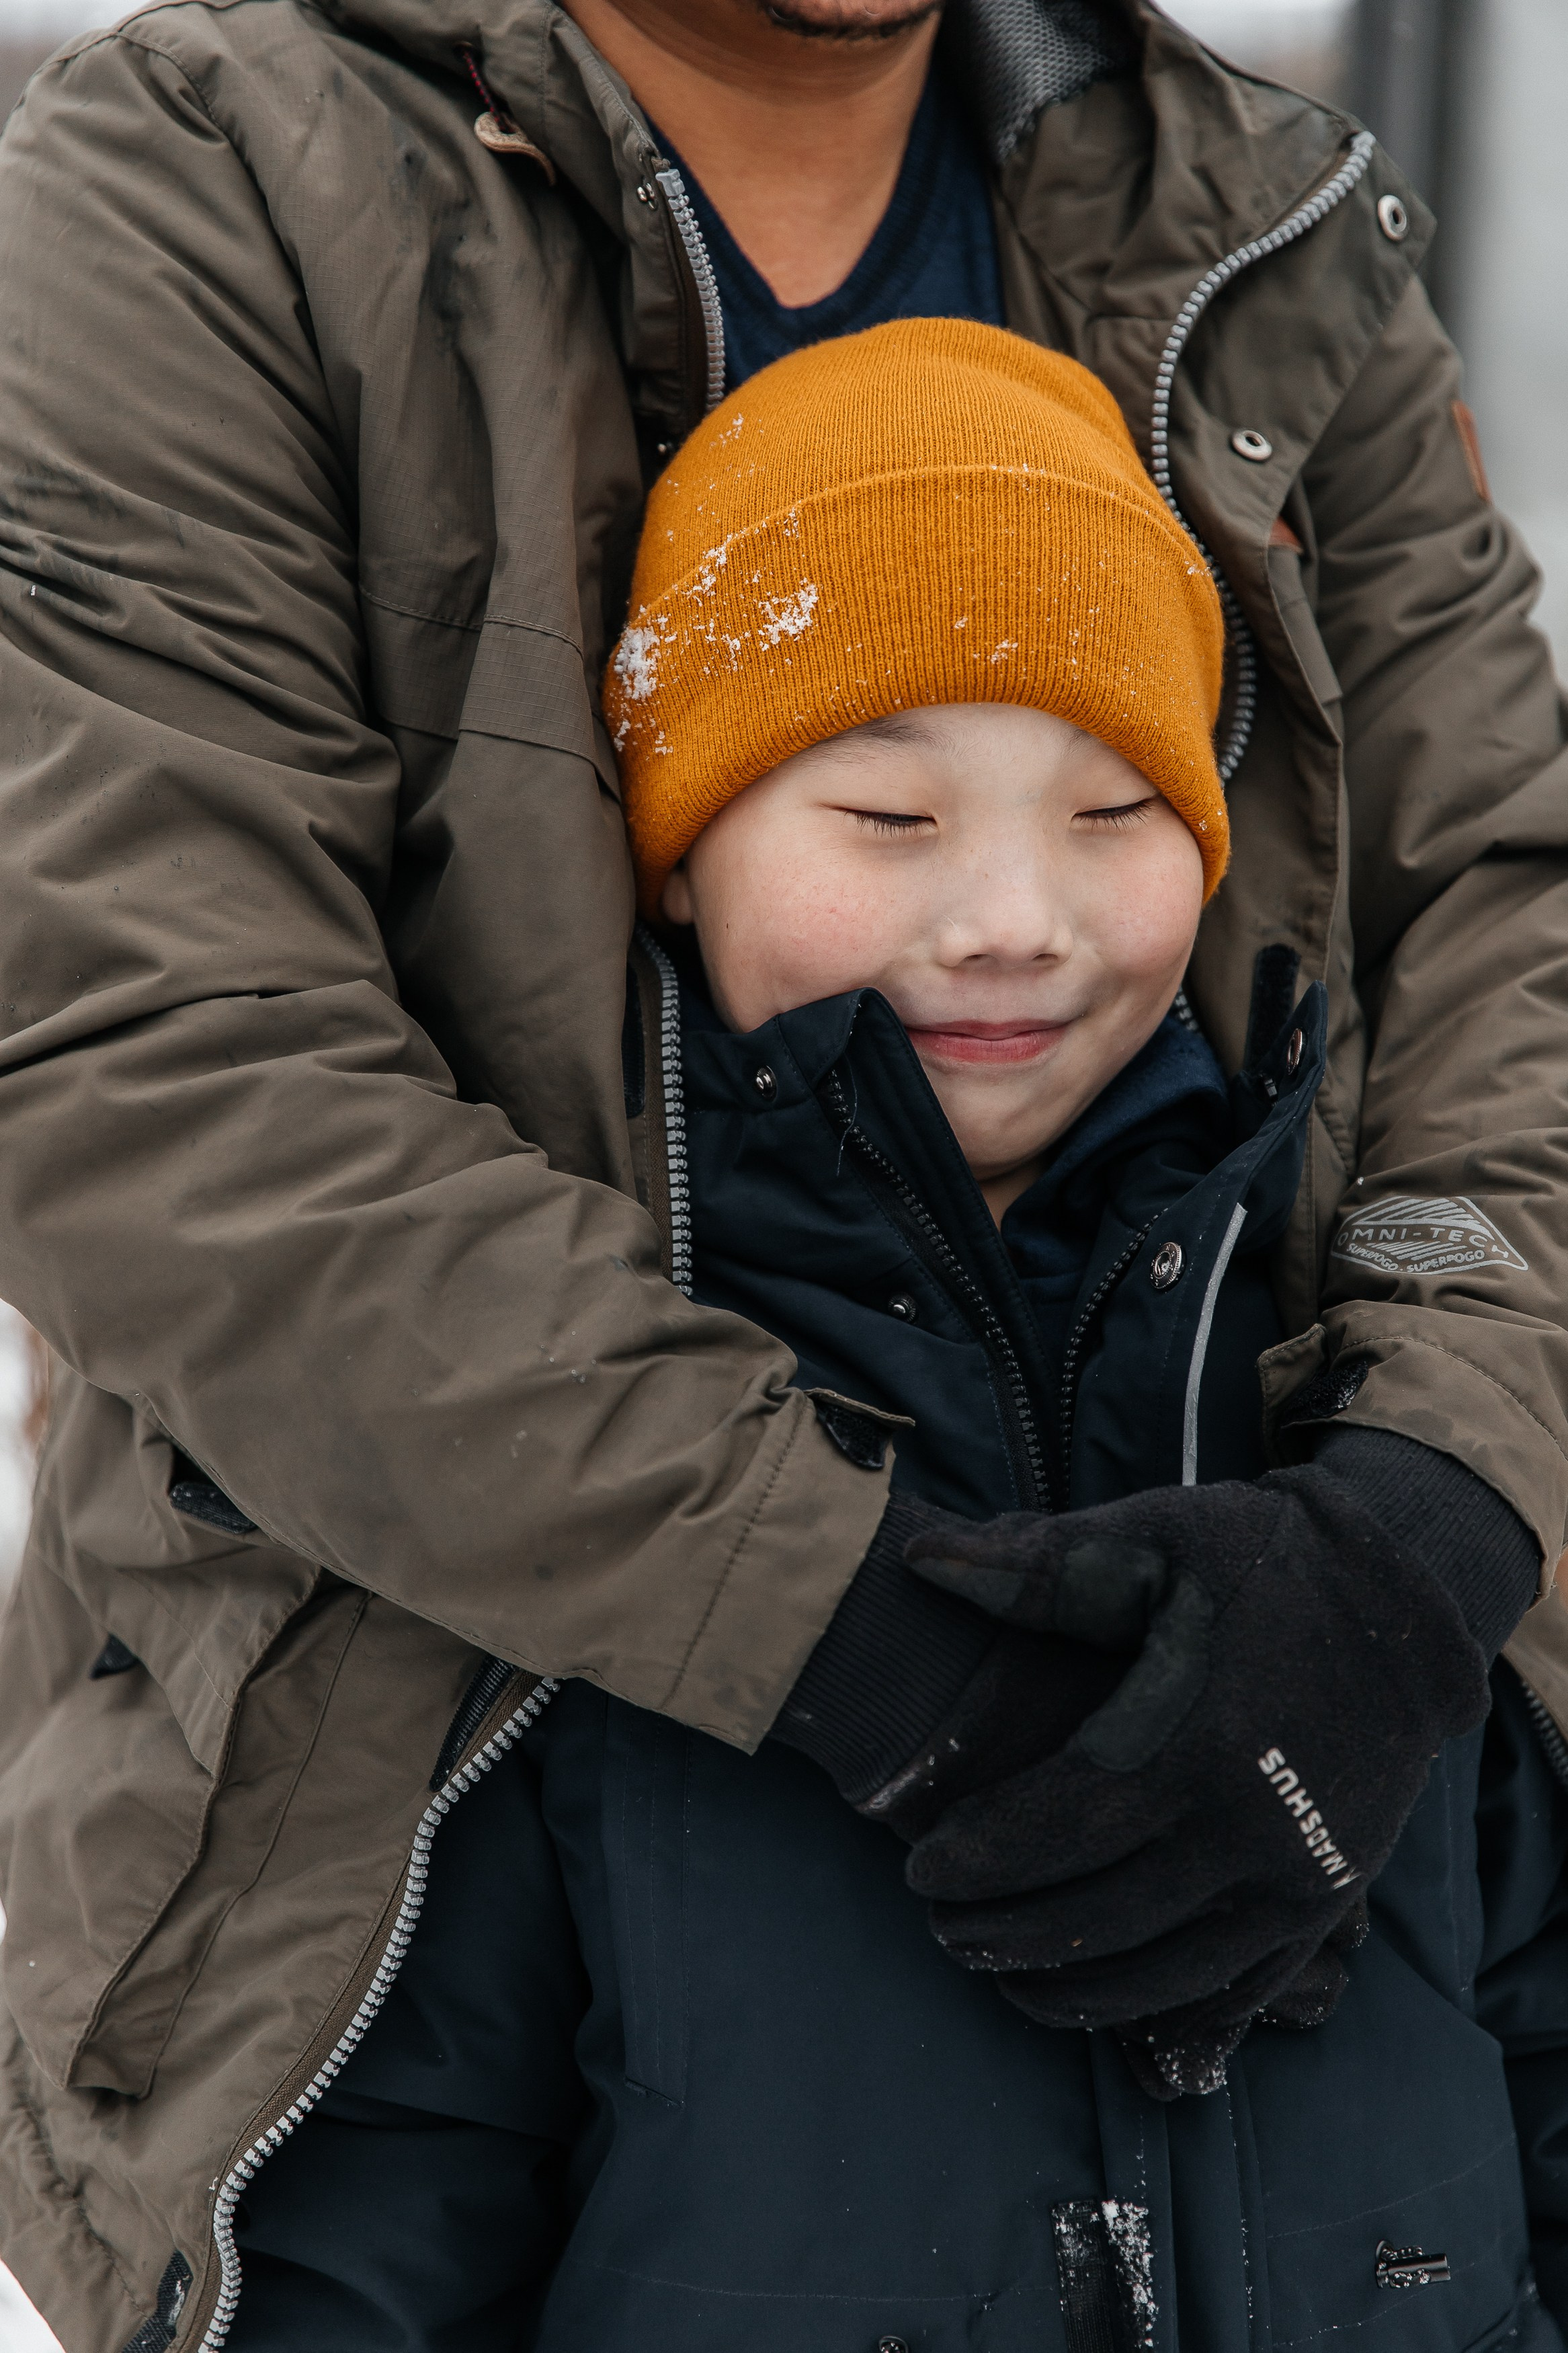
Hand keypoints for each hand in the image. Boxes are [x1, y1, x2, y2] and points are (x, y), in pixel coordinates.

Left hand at [890, 1468, 1487, 2092]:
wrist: (1407, 1601)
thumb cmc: (1263, 1561)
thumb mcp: (1154, 1540)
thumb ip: (1036, 1568)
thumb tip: (919, 1565)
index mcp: (1201, 1740)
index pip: (1059, 1831)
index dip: (980, 1860)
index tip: (919, 1872)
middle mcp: (1256, 1828)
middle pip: (1101, 1919)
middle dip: (1006, 1934)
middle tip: (941, 1928)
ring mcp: (1301, 1878)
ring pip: (1163, 1975)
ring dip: (1072, 1991)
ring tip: (999, 1971)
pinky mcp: (1329, 1902)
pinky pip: (1238, 1990)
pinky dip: (1161, 2011)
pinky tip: (1099, 2006)